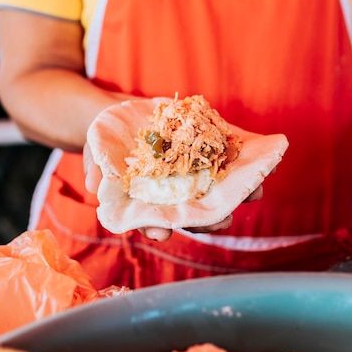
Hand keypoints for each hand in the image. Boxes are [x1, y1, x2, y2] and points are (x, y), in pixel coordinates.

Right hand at [85, 141, 265, 240]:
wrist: (126, 118)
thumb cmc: (108, 142)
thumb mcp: (96, 152)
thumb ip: (95, 168)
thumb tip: (93, 186)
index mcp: (148, 204)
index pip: (154, 222)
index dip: (158, 228)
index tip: (162, 232)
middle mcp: (174, 197)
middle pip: (194, 215)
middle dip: (208, 219)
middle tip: (222, 220)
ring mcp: (193, 178)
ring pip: (217, 194)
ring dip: (236, 196)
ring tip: (251, 193)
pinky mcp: (207, 156)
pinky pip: (229, 165)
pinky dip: (245, 166)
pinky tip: (259, 164)